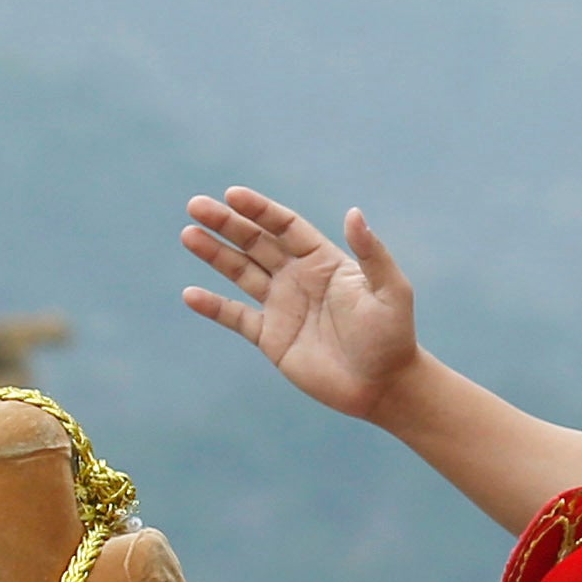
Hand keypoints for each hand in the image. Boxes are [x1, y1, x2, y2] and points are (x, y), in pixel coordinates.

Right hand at [180, 188, 422, 422]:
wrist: (384, 385)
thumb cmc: (392, 335)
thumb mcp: (389, 290)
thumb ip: (370, 252)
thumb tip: (353, 212)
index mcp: (323, 260)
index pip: (284, 226)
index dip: (259, 210)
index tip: (232, 195)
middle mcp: (298, 278)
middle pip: (255, 243)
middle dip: (226, 224)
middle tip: (196, 206)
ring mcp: (282, 307)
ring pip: (240, 272)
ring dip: (214, 254)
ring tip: (188, 234)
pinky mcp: (271, 338)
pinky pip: (236, 317)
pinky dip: (213, 307)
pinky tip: (191, 295)